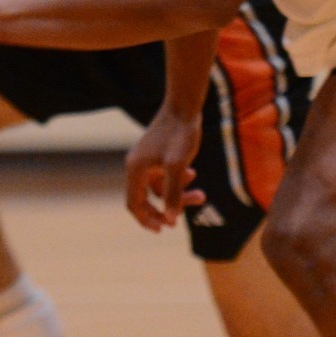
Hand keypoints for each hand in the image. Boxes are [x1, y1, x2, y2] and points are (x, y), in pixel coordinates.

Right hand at [125, 106, 204, 231]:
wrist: (185, 106)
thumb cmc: (181, 134)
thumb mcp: (178, 166)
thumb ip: (173, 193)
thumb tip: (171, 219)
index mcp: (135, 169)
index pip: (134, 204)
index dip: (146, 219)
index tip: (162, 230)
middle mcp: (137, 166)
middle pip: (145, 199)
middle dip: (164, 210)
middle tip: (179, 222)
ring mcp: (147, 161)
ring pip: (159, 188)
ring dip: (178, 194)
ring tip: (201, 196)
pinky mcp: (158, 156)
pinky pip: (165, 177)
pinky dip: (178, 181)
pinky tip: (194, 174)